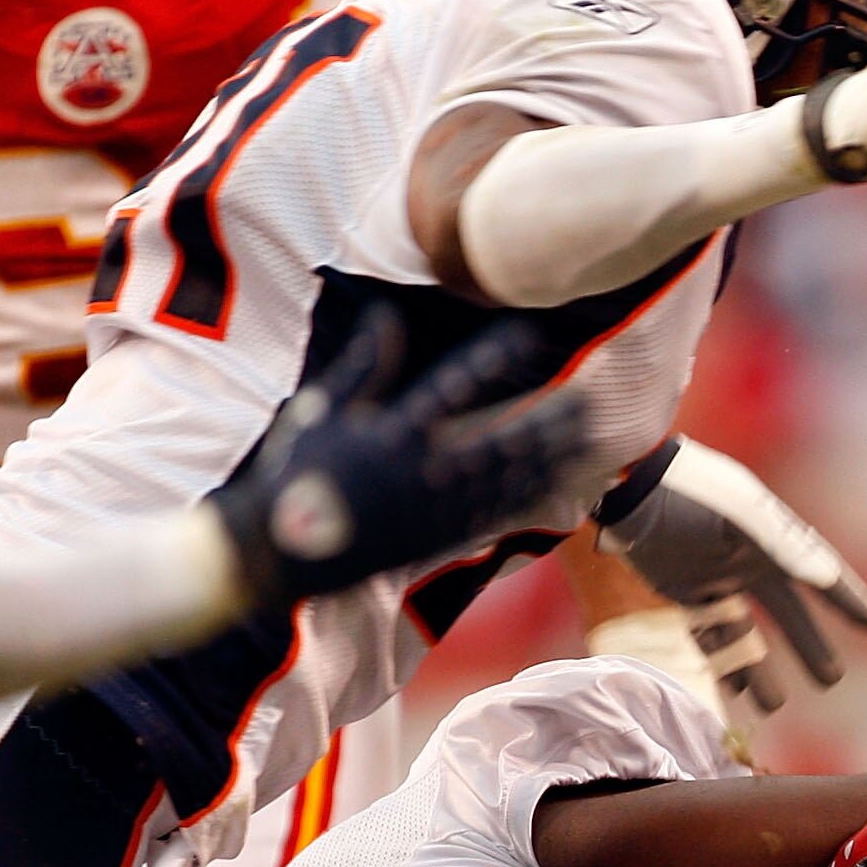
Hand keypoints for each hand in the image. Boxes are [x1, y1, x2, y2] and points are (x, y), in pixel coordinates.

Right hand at [211, 304, 596, 603]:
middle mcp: (420, 474)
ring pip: (506, 481)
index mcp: (389, 434)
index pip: (451, 386)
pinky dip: (529, 497)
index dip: (491, 358)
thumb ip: (361, 366)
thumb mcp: (319, 411)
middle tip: (588, 400)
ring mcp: (433, 510)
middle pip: (500, 442)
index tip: (527, 334)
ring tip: (588, 438)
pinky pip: (494, 516)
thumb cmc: (294, 471)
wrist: (278, 550)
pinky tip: (560, 481)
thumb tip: (385, 317)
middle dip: (546, 421)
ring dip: (550, 459)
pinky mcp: (436, 538)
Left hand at [594, 440, 866, 713]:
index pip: (818, 573)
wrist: (628, 484)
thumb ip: (784, 546)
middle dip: (809, 646)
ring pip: (745, 635)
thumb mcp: (743, 515)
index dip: (845, 597)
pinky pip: (707, 636)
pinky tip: (732, 690)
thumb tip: (826, 578)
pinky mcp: (682, 593)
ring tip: (774, 705)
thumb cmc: (692, 492)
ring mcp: (715, 580)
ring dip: (759, 670)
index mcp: (771, 540)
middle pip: (787, 613)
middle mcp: (749, 563)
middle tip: (831, 681)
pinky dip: (719, 662)